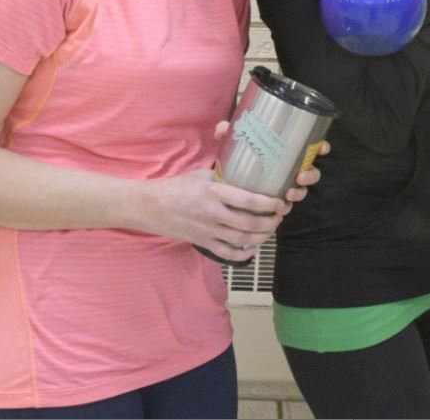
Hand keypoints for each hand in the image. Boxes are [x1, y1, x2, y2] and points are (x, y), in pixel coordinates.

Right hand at [141, 169, 289, 262]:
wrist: (149, 207)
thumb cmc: (176, 187)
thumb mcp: (201, 174)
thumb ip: (224, 177)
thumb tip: (246, 175)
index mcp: (214, 192)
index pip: (249, 200)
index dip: (269, 204)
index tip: (280, 201)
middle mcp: (213, 214)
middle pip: (250, 223)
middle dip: (271, 222)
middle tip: (280, 216)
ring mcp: (208, 231)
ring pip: (242, 239)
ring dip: (262, 236)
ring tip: (271, 229)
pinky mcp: (202, 243)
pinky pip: (227, 253)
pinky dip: (244, 254)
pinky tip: (253, 248)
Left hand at [214, 121, 328, 204]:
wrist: (227, 180)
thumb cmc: (239, 155)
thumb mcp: (235, 141)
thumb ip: (229, 133)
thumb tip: (222, 130)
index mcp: (287, 150)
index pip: (310, 147)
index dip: (321, 147)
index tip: (322, 148)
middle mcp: (291, 167)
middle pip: (311, 170)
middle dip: (311, 174)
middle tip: (301, 176)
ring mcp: (285, 184)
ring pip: (302, 190)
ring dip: (300, 192)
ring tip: (289, 194)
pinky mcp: (276, 199)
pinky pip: (287, 205)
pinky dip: (286, 207)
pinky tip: (280, 209)